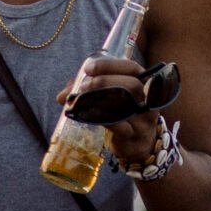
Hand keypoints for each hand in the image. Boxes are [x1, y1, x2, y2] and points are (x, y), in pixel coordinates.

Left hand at [68, 57, 163, 171]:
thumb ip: (88, 91)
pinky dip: (102, 118)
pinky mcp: (133, 135)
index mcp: (144, 83)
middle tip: (83, 87)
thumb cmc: (123, 113)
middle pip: (131, 85)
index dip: (109, 66)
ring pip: (126, 105)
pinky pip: (119, 125)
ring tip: (81, 100)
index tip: (88, 68)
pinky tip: (88, 115)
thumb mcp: (111, 97)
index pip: (131, 67)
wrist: (138, 144)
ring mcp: (143, 118)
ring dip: (100, 100)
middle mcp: (148, 99)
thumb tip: (61, 96)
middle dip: (104, 82)